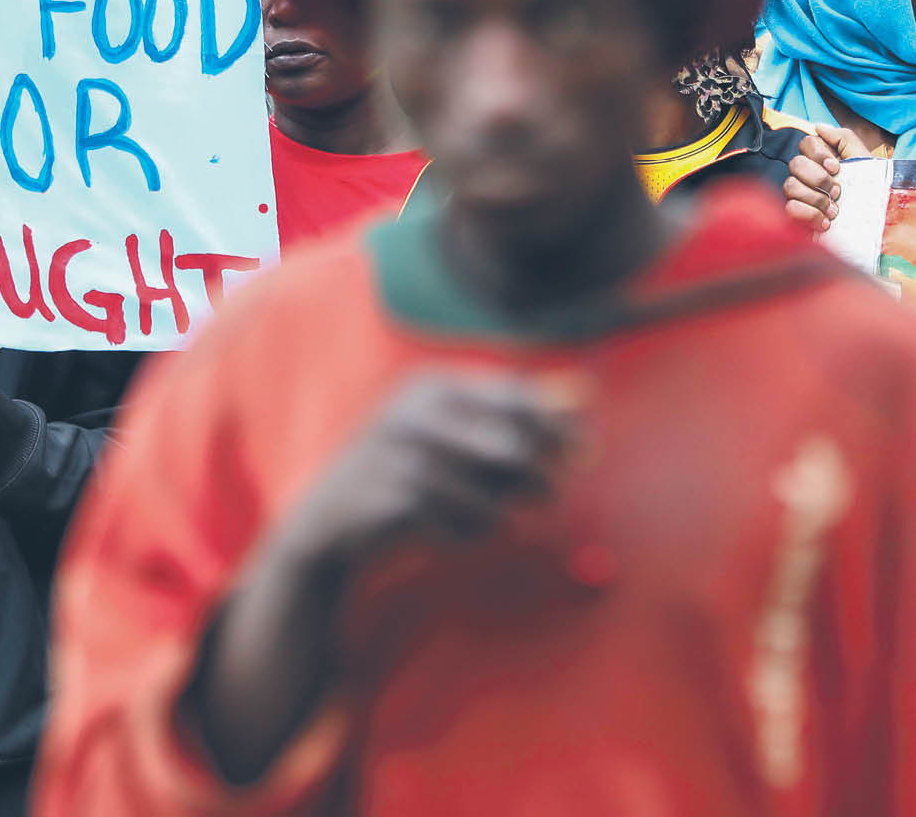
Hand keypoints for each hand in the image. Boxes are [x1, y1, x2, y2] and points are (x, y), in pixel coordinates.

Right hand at [279, 369, 577, 578]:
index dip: (556, 425)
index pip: (513, 397)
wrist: (327, 522)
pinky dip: (467, 531)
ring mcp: (398, 456)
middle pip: (507, 445)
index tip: (587, 448)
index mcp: (433, 385)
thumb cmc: (406, 471)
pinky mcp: (390, 501)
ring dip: (498, 510)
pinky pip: (457, 523)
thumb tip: (584, 395)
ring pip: (486, 493)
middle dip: (537, 475)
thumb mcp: (451, 433)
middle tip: (550, 494)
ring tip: (494, 516)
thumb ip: (512, 415)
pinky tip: (455, 531)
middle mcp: (413, 412)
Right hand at [782, 123, 868, 231]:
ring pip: (790, 186)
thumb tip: (819, 127)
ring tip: (835, 211)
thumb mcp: (863, 159)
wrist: (877, 221)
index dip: (819, 154)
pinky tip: (825, 222)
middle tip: (838, 191)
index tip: (836, 168)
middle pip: (795, 164)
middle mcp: (808, 175)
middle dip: (818, 178)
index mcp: (823, 158)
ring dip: (816, 199)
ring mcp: (801, 195)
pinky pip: (790, 208)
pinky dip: (809, 215)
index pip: (806, 143)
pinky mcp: (799, 216)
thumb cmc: (871, 190)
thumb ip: (844, 138)